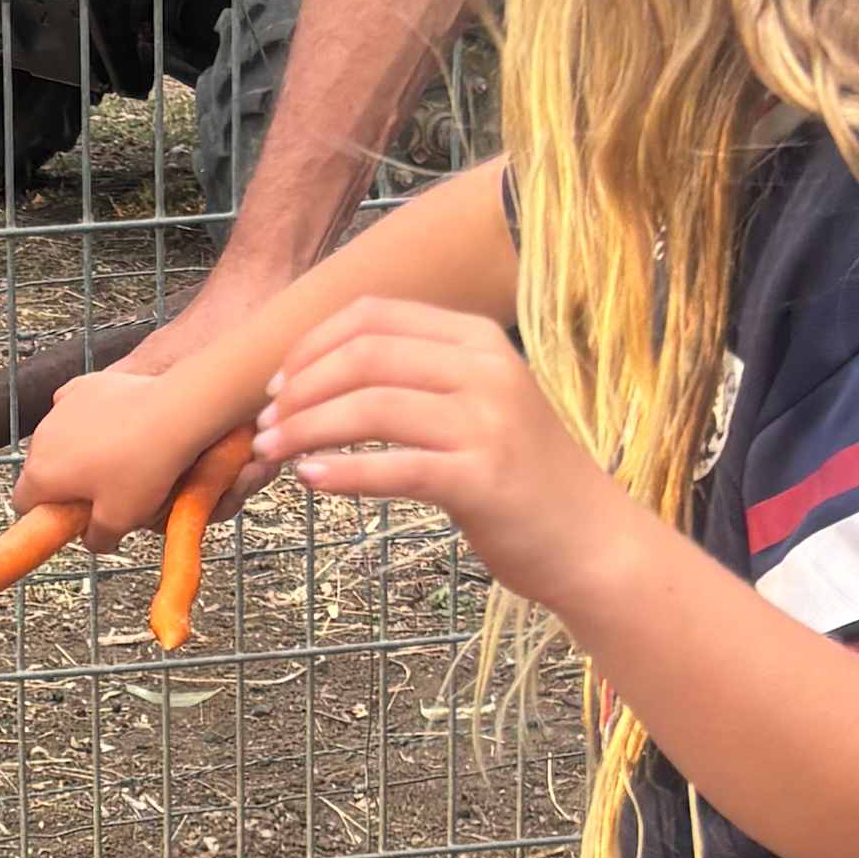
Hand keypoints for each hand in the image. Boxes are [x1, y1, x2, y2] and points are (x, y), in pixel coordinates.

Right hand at [14, 360, 270, 546]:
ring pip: (57, 438)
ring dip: (75, 451)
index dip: (44, 514)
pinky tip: (114, 427)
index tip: (71, 517)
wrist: (173, 414)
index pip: (23, 503)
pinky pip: (74, 409)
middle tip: (100, 492)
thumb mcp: (121, 520)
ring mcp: (60, 408)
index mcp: (42, 474)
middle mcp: (41, 438)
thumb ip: (97, 537)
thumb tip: (93, 539)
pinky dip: (87, 420)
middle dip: (62, 482)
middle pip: (40, 469)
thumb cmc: (143, 469)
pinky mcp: (82, 386)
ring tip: (114, 458)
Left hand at [257, 300, 633, 621]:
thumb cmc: (523, 477)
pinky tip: (311, 481)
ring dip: (305, 428)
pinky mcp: (483, 479)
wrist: (592, 541)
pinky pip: (394, 467)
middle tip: (265, 421)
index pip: (374, 316)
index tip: (277, 383)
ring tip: (271, 452)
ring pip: (370, 407)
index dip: (310, 345)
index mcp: (478, 340)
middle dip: (299, 387)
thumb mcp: (480, 402)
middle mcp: (485, 370)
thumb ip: (420, 377)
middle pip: (365, 355)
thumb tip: (323, 373)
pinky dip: (342, 473)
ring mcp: (488, 423)